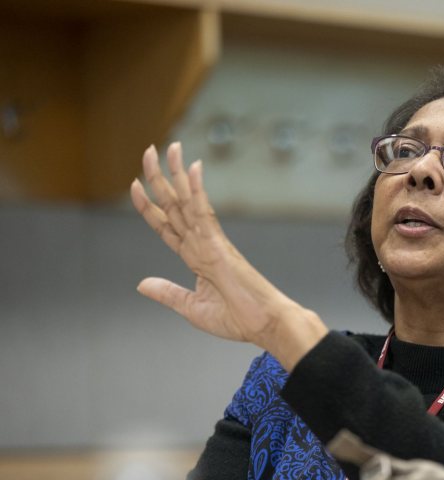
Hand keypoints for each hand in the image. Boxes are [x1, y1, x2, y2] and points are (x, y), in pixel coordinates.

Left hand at [130, 142, 326, 367]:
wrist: (266, 325)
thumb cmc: (240, 319)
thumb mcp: (192, 308)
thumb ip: (169, 293)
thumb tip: (142, 283)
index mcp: (196, 259)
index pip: (167, 226)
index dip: (149, 207)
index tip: (135, 186)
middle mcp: (202, 245)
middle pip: (175, 206)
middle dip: (159, 179)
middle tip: (150, 150)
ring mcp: (211, 243)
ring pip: (188, 203)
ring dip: (176, 175)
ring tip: (168, 148)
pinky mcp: (220, 247)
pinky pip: (204, 214)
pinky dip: (197, 191)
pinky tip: (193, 169)